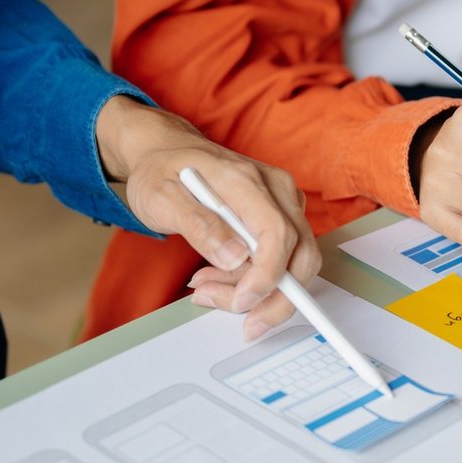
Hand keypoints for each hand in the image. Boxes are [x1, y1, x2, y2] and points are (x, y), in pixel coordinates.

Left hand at [95, 96, 319, 337]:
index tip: (242, 301)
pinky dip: (255, 278)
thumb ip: (198, 226)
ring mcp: (282, 200)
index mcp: (244, 180)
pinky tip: (220, 274)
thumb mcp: (160, 198)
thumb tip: (235, 257)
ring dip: (256, 288)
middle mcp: (274, 188)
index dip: (267, 276)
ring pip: (294, 262)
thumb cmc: (160, 171)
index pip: (276, 233)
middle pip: (301, 254)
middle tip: (232, 311)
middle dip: (273, 297)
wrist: (165, 151)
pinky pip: (283, 257)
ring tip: (206, 287)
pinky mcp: (280, 214)